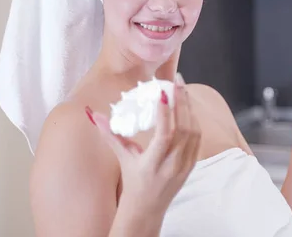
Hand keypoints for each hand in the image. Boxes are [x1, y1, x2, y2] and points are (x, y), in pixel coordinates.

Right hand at [89, 74, 200, 214]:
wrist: (148, 208)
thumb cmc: (133, 181)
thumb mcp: (122, 158)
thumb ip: (110, 135)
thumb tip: (94, 115)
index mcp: (152, 164)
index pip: (164, 136)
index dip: (165, 113)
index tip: (163, 93)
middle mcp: (171, 165)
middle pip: (183, 130)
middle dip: (182, 102)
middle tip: (176, 81)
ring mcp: (185, 165)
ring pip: (194, 132)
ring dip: (189, 108)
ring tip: (181, 89)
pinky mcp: (192, 163)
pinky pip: (197, 138)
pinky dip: (193, 119)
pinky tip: (187, 106)